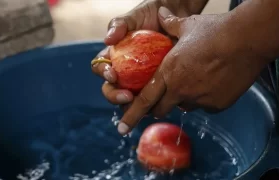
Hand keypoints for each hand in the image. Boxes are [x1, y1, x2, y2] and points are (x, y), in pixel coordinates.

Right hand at [91, 0, 208, 107]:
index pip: (100, 68)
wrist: (177, 14)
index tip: (112, 74)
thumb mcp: (135, 15)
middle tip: (127, 97)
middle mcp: (124, 70)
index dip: (103, 73)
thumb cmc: (152, 13)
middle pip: (111, 89)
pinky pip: (153, 97)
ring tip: (142, 107)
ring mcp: (140, 79)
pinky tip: (161, 102)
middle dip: (115, 96)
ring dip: (132, 106)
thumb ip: (119, 24)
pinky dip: (154, 102)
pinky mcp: (156, 83)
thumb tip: (107, 40)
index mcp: (114, 55)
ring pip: (129, 99)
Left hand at [116, 7, 270, 134]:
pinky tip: (213, 82)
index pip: (144, 100)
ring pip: (185, 106)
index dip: (131, 116)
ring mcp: (200, 99)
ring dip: (183, 99)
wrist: (247, 39)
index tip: (121, 128)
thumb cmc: (215, 30)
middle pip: (161, 109)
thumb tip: (162, 13)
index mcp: (169, 72)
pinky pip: (205, 106)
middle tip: (160, 102)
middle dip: (157, 108)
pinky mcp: (217, 105)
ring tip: (194, 81)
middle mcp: (181, 90)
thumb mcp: (188, 25)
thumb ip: (171, 24)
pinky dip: (204, 98)